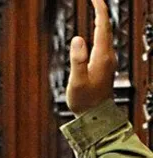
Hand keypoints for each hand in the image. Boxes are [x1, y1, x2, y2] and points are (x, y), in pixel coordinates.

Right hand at [66, 0, 116, 115]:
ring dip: (100, 22)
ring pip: (106, 36)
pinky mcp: (104, 67)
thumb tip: (77, 39)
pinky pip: (103, 44)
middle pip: (106, 28)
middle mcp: (108, 56)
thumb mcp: (77, 81)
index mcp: (102, 57)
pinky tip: (94, 34)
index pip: (103, 26)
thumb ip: (77, 59)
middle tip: (94, 0)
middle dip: (101, 11)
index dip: (99, 9)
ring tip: (95, 11)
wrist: (95, 117)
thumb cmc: (85, 102)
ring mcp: (108, 61)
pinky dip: (99, 34)